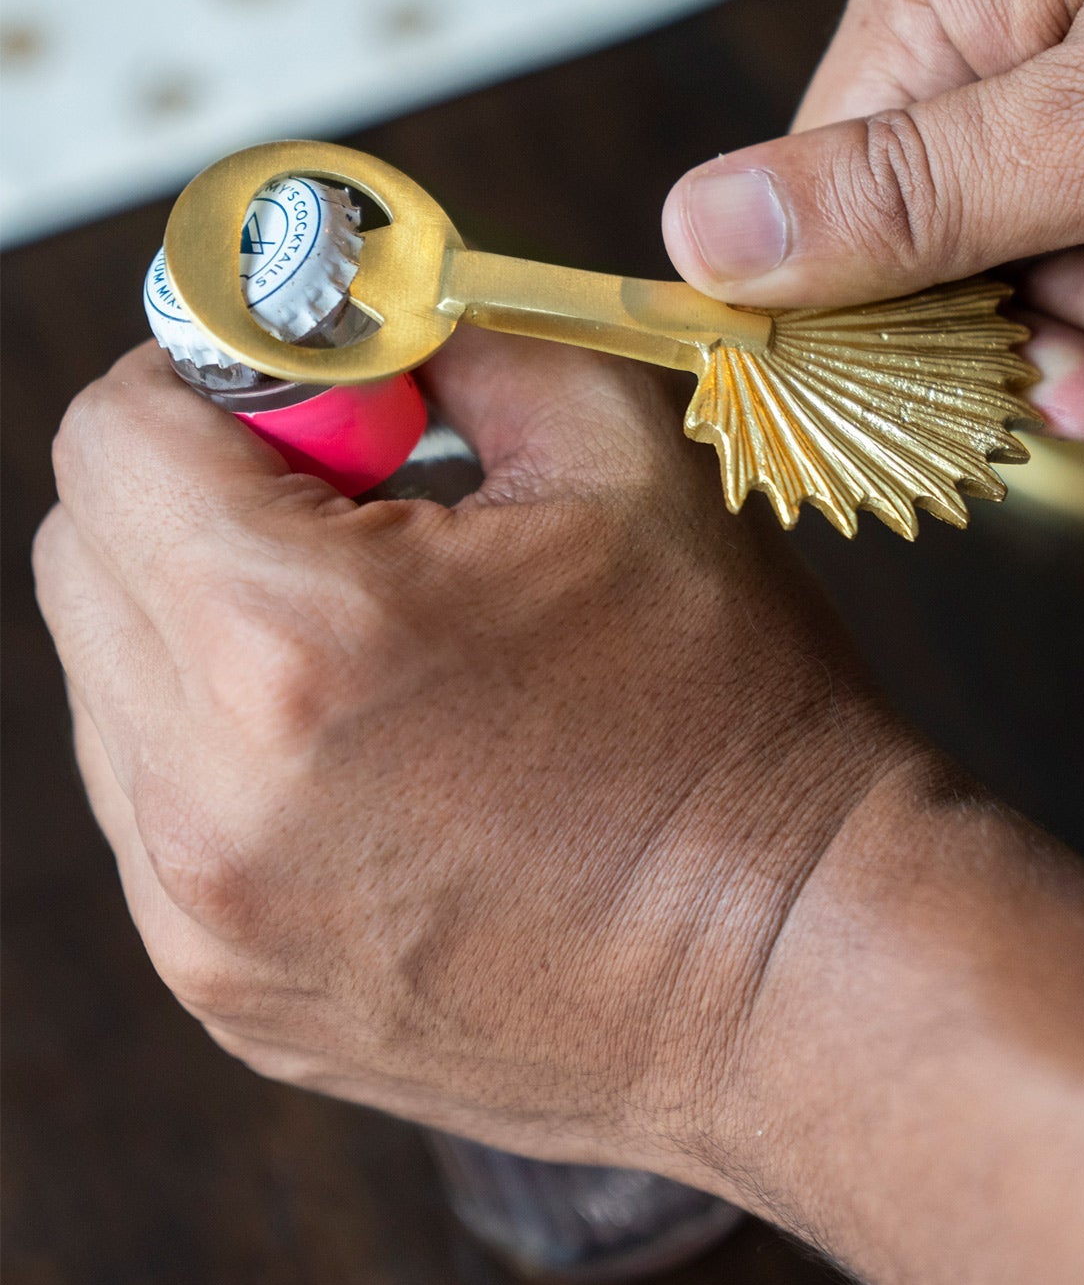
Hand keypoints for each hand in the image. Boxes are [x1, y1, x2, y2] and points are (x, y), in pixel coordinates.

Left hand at [32, 333, 903, 1164]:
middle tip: (364, 508)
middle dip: (206, 490)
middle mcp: (206, 797)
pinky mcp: (225, 987)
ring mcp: (201, 916)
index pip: (115, 432)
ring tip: (390, 647)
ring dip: (212, 622)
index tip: (323, 402)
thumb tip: (373, 298)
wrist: (796, 965)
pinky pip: (158, 807)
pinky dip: (231, 746)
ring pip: (112, 682)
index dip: (221, 379)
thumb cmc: (734, 720)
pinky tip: (383, 751)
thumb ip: (465, 336)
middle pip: (86, 551)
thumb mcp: (624, 458)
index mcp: (291, 641)